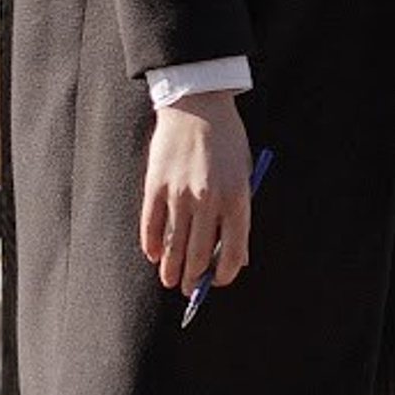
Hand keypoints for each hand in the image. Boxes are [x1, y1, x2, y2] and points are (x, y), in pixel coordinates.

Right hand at [141, 92, 253, 295]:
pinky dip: (151, 245)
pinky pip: (150, 226)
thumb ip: (239, 214)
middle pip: (200, 254)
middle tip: (189, 289)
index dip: (224, 274)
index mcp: (238, 198)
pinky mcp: (155, 187)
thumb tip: (235, 255)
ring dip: (171, 270)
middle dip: (194, 278)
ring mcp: (179, 195)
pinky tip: (153, 255)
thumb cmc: (227, 142)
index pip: (233, 251)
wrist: (198, 105)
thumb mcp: (244, 174)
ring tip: (170, 280)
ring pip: (173, 247)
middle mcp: (209, 201)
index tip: (217, 282)